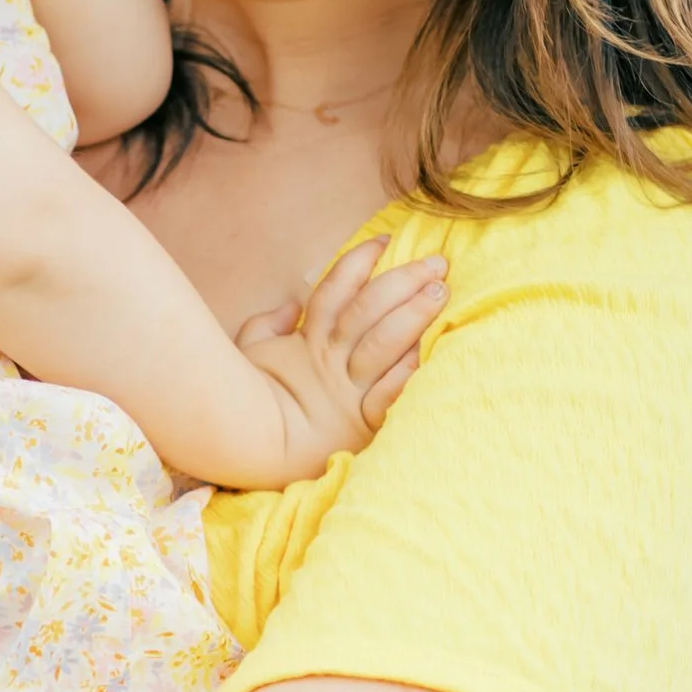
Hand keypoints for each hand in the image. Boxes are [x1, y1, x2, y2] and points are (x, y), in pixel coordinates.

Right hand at [236, 238, 447, 477]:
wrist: (252, 449)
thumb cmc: (250, 399)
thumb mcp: (251, 351)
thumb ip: (268, 323)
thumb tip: (292, 306)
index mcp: (309, 340)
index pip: (336, 290)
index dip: (359, 262)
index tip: (385, 241)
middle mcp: (332, 359)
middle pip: (369, 310)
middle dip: (403, 282)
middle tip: (436, 263)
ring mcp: (349, 390)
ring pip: (384, 343)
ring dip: (414, 316)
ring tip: (441, 292)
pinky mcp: (361, 423)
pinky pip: (387, 394)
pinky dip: (405, 373)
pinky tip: (426, 353)